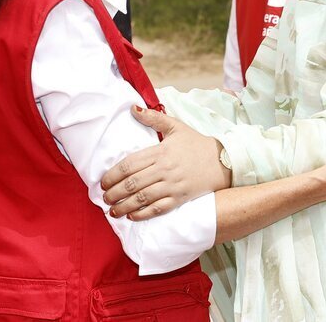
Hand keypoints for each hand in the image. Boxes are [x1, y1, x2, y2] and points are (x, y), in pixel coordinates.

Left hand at [100, 106, 231, 220]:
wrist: (223, 161)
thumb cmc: (196, 143)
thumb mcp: (176, 126)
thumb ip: (153, 118)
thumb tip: (132, 108)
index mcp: (161, 151)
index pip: (130, 165)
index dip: (113, 175)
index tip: (103, 182)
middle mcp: (165, 170)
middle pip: (133, 183)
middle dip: (114, 193)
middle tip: (104, 198)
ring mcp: (173, 186)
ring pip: (143, 198)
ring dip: (124, 206)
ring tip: (112, 211)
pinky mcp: (180, 199)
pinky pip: (158, 209)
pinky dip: (143, 214)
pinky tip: (132, 216)